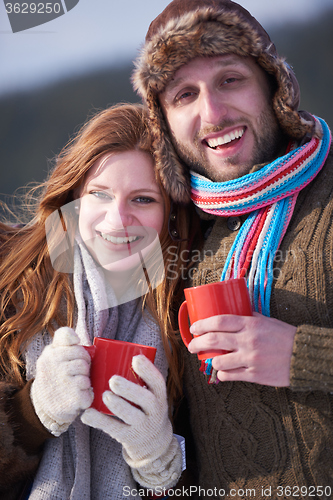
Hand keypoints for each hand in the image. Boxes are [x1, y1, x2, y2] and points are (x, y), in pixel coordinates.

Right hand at [31, 327, 92, 435]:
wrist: (42, 406)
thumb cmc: (53, 375)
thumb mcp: (51, 354)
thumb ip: (63, 339)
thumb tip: (76, 338)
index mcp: (50, 354)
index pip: (70, 339)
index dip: (78, 349)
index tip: (76, 356)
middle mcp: (54, 366)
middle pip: (84, 359)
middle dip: (84, 367)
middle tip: (75, 375)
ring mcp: (64, 382)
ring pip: (87, 375)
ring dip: (85, 382)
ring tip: (75, 386)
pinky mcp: (73, 398)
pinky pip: (90, 392)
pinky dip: (87, 396)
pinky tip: (77, 397)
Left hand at [81, 354, 181, 488]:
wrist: (153, 442)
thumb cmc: (145, 408)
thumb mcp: (150, 395)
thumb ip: (138, 380)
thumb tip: (111, 352)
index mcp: (159, 396)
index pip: (158, 382)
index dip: (148, 370)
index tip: (135, 358)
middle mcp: (155, 411)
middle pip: (146, 400)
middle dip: (130, 389)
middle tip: (113, 380)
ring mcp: (143, 426)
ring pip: (132, 416)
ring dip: (118, 405)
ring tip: (104, 395)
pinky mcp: (129, 438)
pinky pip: (115, 429)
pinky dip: (100, 422)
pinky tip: (87, 414)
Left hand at [188, 312, 296, 386]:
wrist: (303, 356)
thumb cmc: (284, 336)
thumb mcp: (266, 320)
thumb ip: (248, 317)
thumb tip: (231, 312)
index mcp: (250, 324)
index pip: (218, 321)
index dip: (201, 324)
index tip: (194, 328)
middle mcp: (247, 340)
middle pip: (213, 340)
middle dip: (197, 343)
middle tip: (192, 346)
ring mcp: (250, 359)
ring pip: (218, 361)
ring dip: (211, 361)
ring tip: (210, 359)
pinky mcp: (254, 375)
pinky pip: (229, 376)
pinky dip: (222, 374)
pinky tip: (222, 372)